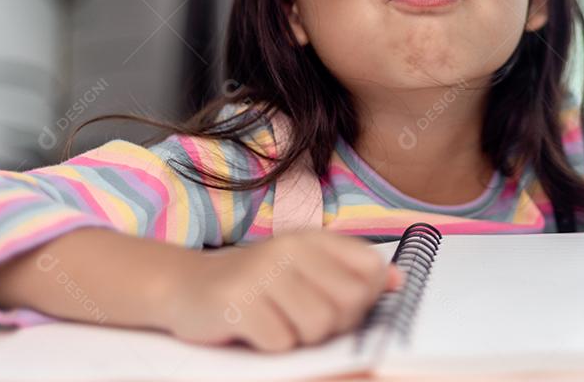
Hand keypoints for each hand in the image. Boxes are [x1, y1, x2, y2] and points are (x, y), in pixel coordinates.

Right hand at [155, 229, 401, 351]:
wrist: (185, 286)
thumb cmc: (255, 283)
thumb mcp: (304, 268)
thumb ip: (351, 273)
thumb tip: (398, 281)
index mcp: (312, 239)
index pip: (370, 269)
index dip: (366, 298)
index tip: (345, 306)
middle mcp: (290, 249)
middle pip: (348, 303)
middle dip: (335, 325)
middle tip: (308, 323)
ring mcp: (263, 274)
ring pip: (317, 326)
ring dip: (302, 338)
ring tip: (280, 324)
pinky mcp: (238, 302)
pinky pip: (281, 342)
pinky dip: (272, 346)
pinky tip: (254, 330)